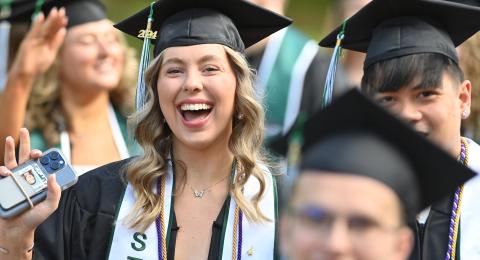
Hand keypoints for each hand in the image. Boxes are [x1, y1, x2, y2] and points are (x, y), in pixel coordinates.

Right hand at [0, 128, 60, 255]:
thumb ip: (55, 192)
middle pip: (25, 157)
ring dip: (10, 148)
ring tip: (10, 137)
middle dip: (25, 143)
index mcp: (39, 180)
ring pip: (11, 161)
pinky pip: (1, 174)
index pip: (41, 164)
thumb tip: (54, 175)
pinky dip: (2, 169)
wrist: (15, 230)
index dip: (42, 156)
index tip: (43, 153)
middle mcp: (26, 178)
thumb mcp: (50, 206)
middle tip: (24, 130)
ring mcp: (13, 181)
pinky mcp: (2, 186)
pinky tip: (5, 170)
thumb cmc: (33, 219)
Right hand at [9, 7, 67, 79]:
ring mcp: (33, 40)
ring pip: (43, 28)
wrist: (27, 74)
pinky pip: (33, 32)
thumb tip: (64, 30)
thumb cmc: (38, 64)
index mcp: (47, 41)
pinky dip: (36, 24)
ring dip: (49, 20)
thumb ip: (57, 42)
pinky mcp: (27, 43)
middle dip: (55, 19)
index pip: (54, 31)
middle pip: (49, 27)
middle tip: (62, 10)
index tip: (65, 17)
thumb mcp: (51, 52)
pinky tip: (40, 17)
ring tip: (55, 12)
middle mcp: (40, 38)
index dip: (59, 24)